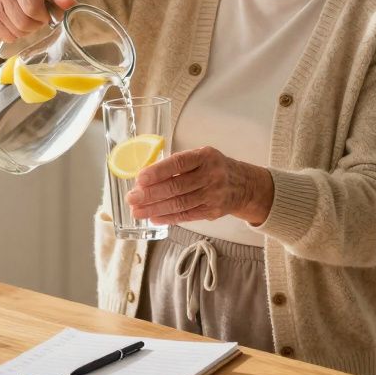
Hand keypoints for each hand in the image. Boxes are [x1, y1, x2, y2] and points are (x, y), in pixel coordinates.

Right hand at [0, 0, 76, 42]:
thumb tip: (70, 4)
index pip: (33, 9)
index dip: (44, 16)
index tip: (45, 12)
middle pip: (23, 23)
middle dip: (35, 26)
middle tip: (37, 18)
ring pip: (13, 33)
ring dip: (25, 31)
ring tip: (26, 19)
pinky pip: (2, 37)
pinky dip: (12, 34)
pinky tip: (14, 22)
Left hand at [126, 147, 273, 225]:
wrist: (244, 185)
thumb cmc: (214, 168)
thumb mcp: (202, 156)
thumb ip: (179, 164)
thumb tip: (146, 177)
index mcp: (205, 156)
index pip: (179, 163)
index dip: (158, 171)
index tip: (140, 178)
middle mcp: (211, 175)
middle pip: (177, 186)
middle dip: (151, 194)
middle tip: (132, 198)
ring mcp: (213, 195)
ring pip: (180, 203)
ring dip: (155, 209)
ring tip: (137, 211)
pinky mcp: (212, 211)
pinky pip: (187, 215)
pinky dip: (168, 217)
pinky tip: (154, 218)